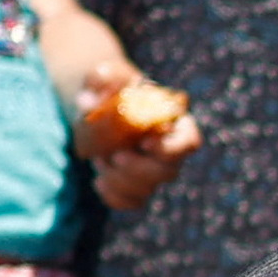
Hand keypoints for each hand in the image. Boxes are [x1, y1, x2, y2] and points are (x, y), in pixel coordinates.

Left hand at [81, 74, 203, 213]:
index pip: (190, 141)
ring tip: (100, 160)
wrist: (95, 101)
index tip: (145, 143)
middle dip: (139, 169)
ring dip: (121, 180)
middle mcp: (168, 149)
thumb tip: (88, 103)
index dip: (172, 148)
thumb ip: (101, 79)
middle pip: (169, 172)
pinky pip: (132, 202)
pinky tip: (98, 181)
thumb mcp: (104, 74)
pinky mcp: (135, 184)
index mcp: (171, 121)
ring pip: (149, 189)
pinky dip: (114, 197)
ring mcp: (152, 170)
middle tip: (114, 156)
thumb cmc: (107, 84)